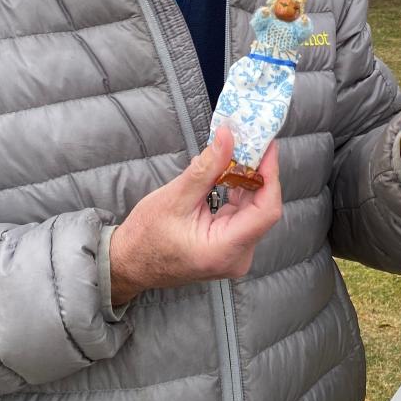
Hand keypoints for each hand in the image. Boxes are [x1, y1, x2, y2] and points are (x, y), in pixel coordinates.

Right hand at [108, 127, 281, 303]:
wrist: (129, 264)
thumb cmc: (146, 237)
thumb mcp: (174, 198)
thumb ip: (206, 168)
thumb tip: (228, 137)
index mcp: (225, 250)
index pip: (266, 211)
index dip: (270, 175)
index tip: (266, 146)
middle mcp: (237, 256)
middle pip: (263, 208)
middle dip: (259, 172)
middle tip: (252, 140)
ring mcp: (235, 253)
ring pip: (254, 209)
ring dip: (248, 179)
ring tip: (241, 148)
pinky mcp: (229, 245)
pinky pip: (243, 214)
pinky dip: (239, 190)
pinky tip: (231, 170)